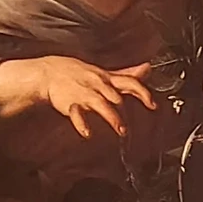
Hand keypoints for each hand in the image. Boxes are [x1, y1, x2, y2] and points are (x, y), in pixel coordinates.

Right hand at [0, 56, 155, 138]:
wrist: (49, 72)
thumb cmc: (77, 73)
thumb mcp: (103, 71)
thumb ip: (126, 74)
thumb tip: (147, 69)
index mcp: (107, 78)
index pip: (129, 82)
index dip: (143, 93)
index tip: (153, 105)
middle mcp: (98, 86)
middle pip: (116, 97)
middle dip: (126, 110)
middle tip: (135, 124)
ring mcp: (84, 94)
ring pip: (100, 104)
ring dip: (111, 117)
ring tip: (121, 130)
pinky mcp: (69, 104)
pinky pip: (76, 114)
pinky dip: (82, 124)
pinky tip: (88, 133)